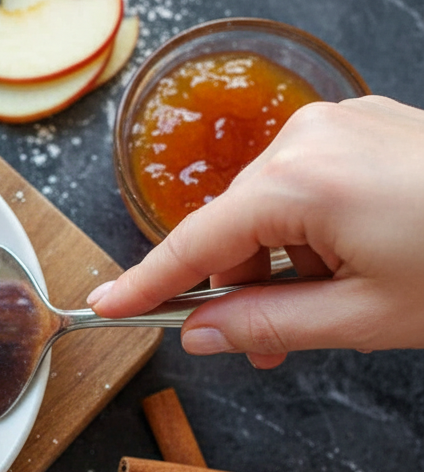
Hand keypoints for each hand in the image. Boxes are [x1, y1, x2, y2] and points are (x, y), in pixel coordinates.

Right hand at [88, 95, 423, 367]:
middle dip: (239, 287)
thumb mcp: (365, 317)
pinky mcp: (368, 123)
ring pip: (272, 205)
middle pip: (234, 224)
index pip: (195, 243)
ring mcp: (341, 122)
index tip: (103, 307)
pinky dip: (312, 228)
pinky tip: (354, 261)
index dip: (147, 284)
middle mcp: (308, 136)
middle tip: (267, 349)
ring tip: (334, 306)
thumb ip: (267, 324)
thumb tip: (201, 333)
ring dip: (282, 262)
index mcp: (298, 181)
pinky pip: (309, 181)